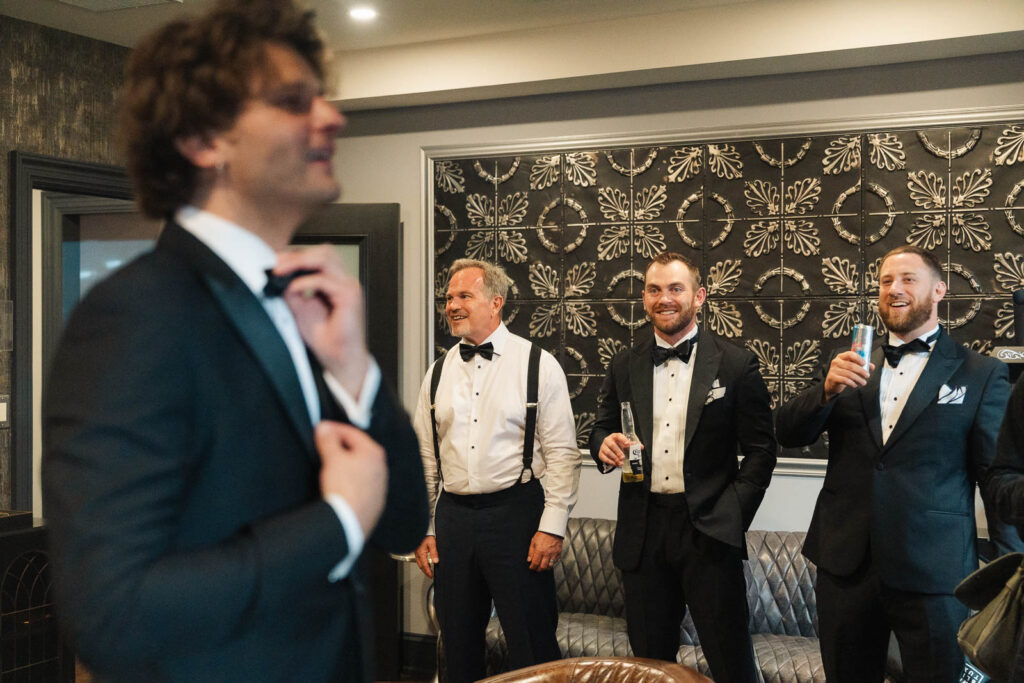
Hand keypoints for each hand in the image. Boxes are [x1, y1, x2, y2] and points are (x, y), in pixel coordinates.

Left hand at [273, 246, 369, 396]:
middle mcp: (344, 281)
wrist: (340, 359)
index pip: (317, 256)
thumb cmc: (326, 339)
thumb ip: (292, 292)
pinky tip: (292, 288)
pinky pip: (324, 280)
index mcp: (335, 282)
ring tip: (281, 271)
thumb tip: (277, 276)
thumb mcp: (300, 310)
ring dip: (300, 261)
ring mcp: (349, 286)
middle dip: (296, 254)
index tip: (274, 262)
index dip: (295, 256)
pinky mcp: (350, 296)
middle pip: (324, 251)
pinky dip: (305, 282)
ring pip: (326, 258)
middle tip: (276, 265)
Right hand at [315, 421, 387, 536]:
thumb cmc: (344, 489)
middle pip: (357, 450)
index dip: (334, 429)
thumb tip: (324, 428)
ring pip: (360, 468)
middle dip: (340, 446)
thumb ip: (328, 440)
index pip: (352, 433)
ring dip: (345, 464)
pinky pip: (360, 485)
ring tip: (330, 465)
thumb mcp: (332, 459)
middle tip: (324, 446)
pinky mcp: (373, 501)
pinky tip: (339, 485)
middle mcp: (380, 467)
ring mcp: (379, 486)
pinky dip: (349, 480)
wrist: (349, 521)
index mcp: (373, 453)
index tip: (322, 430)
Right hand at [414, 536, 438, 577]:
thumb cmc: (425, 535)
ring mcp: (416, 552)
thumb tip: (436, 561)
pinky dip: (422, 563)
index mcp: (421, 554)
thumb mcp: (432, 544)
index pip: (425, 566)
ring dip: (423, 568)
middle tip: (430, 575)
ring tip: (428, 570)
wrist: (419, 530)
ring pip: (419, 563)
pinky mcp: (416, 550)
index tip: (431, 576)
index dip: (428, 572)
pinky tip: (425, 563)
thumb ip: (434, 553)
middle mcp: (418, 554)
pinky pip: (418, 559)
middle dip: (425, 571)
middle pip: (421, 566)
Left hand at [527, 531, 562, 571]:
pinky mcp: (558, 553)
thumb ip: (531, 552)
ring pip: (549, 566)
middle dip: (538, 569)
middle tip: (536, 569)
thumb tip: (529, 560)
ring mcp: (553, 554)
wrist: (552, 530)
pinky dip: (551, 564)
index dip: (532, 567)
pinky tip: (548, 562)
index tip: (531, 567)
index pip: (535, 563)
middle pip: (542, 567)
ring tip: (542, 567)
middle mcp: (547, 553)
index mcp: (540, 550)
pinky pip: (555, 562)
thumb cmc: (543, 534)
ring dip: (545, 568)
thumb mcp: (533, 541)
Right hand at [597, 433, 631, 467]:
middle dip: (618, 452)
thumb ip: (633, 445)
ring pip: (608, 452)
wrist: (608, 447)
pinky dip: (610, 462)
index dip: (623, 439)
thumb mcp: (624, 443)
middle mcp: (608, 440)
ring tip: (620, 462)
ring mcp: (603, 447)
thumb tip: (641, 447)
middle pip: (612, 445)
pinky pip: (604, 458)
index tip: (628, 444)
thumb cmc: (617, 445)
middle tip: (623, 457)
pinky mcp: (601, 453)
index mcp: (615, 436)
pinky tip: (615, 464)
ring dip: (615, 458)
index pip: (618, 436)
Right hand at [823, 350, 874, 400]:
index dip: (858, 358)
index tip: (865, 363)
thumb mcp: (851, 368)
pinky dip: (852, 383)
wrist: (832, 383)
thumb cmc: (843, 373)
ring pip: (849, 374)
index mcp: (841, 357)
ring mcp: (833, 370)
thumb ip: (861, 366)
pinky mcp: (832, 378)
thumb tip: (872, 366)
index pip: (850, 354)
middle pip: (851, 365)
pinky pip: (844, 380)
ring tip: (863, 382)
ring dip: (858, 379)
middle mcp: (836, 362)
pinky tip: (855, 385)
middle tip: (867, 375)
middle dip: (861, 371)